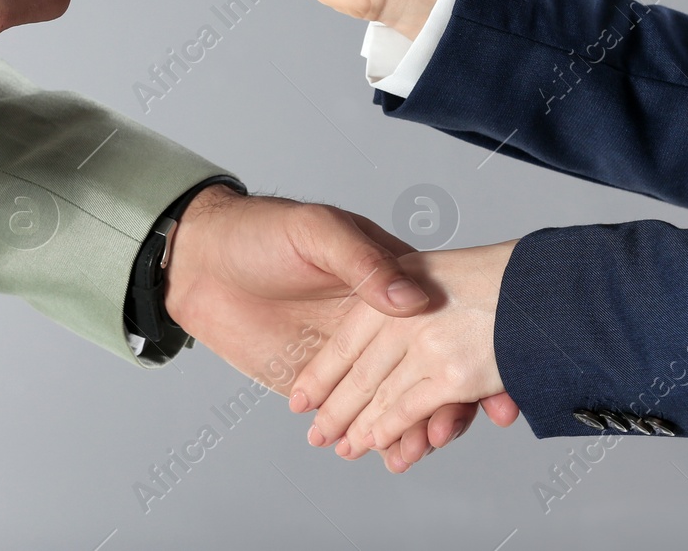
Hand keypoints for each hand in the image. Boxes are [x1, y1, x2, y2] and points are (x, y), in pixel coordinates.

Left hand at [163, 186, 483, 460]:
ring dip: (415, 428)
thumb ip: (362, 263)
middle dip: (447, 402)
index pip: (441, 318)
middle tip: (449, 428)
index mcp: (388, 275)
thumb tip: (412, 300)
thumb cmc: (258, 232)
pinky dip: (380, 438)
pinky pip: (359, 415)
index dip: (469, 349)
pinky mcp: (322, 382)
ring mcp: (351, 355)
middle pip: (429, 366)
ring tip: (417, 449)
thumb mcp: (315, 232)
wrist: (199, 262)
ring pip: (398, 398)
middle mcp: (379, 320)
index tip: (488, 381)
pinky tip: (390, 455)